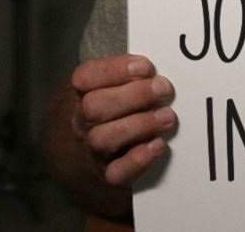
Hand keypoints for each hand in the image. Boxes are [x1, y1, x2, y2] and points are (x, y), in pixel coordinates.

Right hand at [70, 54, 176, 185]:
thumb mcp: (103, 87)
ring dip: (140, 124)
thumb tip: (157, 68)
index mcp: (77, 93)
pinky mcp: (105, 177)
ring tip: (167, 117)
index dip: (115, 70)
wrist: (79, 162)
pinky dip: (137, 160)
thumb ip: (124, 76)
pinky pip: (116, 173)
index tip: (146, 67)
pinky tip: (157, 145)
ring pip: (104, 138)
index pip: (86, 77)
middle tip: (164, 89)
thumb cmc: (103, 112)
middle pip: (95, 107)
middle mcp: (79, 122)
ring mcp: (89, 151)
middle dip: (134, 95)